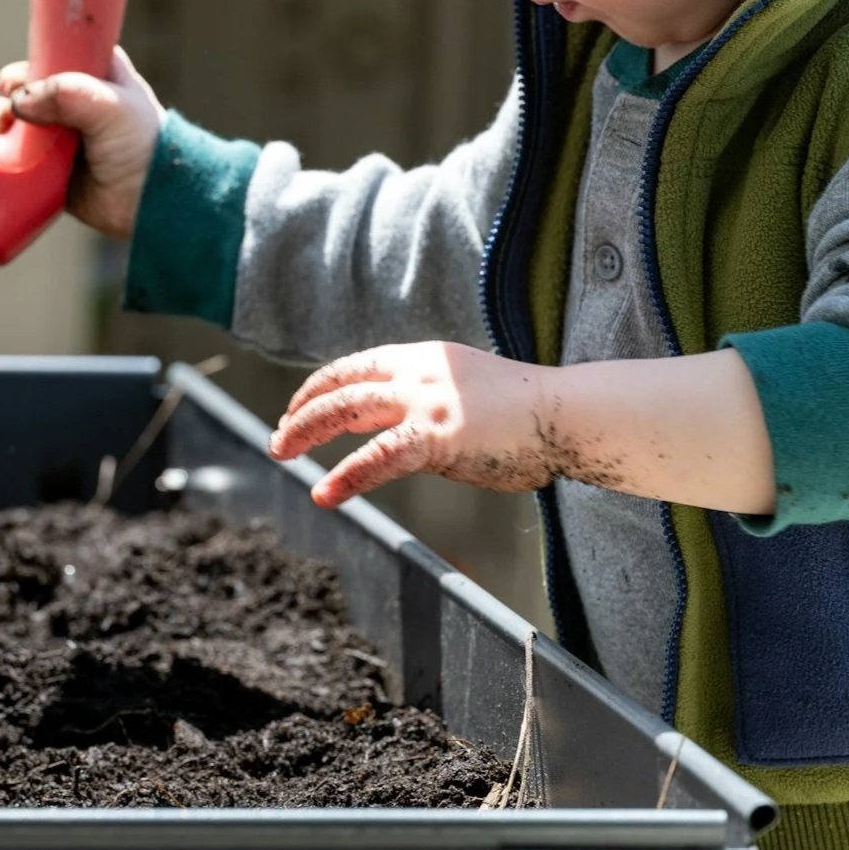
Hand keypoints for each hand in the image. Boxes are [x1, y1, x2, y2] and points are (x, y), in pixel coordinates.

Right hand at [0, 46, 164, 238]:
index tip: (18, 78)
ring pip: (19, 119)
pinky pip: (17, 155)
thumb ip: (67, 94)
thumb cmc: (142, 145)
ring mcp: (61, 135)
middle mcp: (76, 102)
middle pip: (29, 85)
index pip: (57, 54)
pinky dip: (3, 151)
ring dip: (2, 120)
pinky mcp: (49, 167)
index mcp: (97, 74)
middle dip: (12, 93)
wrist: (150, 201)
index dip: (34, 61)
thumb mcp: (110, 107)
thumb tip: (19, 101)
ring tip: (1, 127)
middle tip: (9, 106)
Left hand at [268, 342, 557, 507]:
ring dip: (306, 430)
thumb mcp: (470, 396)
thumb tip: (405, 442)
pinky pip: (378, 457)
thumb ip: (432, 411)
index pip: (359, 365)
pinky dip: (346, 475)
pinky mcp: (436, 435)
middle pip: (343, 385)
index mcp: (426, 357)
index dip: (323, 385)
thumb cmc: (531, 416)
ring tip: (279, 452)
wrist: (570, 413)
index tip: (299, 405)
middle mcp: (418, 371)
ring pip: (346, 409)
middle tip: (279, 435)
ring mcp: (425, 400)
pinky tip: (325, 492)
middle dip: (303, 409)